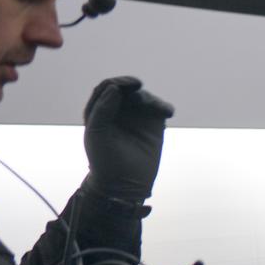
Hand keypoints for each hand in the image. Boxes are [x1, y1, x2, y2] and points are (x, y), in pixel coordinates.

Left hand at [80, 77, 174, 203]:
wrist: (123, 182)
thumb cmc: (104, 158)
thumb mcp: (97, 132)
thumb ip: (103, 109)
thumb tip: (115, 88)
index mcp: (101, 110)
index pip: (107, 89)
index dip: (116, 83)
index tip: (126, 86)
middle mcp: (119, 110)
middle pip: (126, 89)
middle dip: (132, 86)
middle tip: (138, 87)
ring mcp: (138, 117)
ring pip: (144, 97)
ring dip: (149, 99)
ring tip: (155, 109)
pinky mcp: (155, 125)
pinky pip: (161, 109)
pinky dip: (164, 107)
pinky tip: (167, 112)